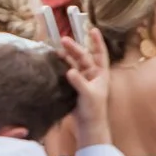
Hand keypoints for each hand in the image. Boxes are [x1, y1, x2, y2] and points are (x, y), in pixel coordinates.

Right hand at [59, 28, 113, 148]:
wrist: (88, 126)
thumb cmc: (93, 110)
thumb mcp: (88, 95)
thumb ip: (79, 82)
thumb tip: (70, 70)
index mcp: (101, 74)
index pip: (100, 54)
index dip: (97, 42)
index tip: (93, 29)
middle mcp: (92, 74)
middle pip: (83, 57)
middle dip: (74, 48)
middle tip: (63, 40)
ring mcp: (82, 80)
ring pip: (73, 64)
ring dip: (66, 57)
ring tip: (56, 50)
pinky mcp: (73, 87)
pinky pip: (67, 73)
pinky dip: (61, 67)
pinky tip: (54, 62)